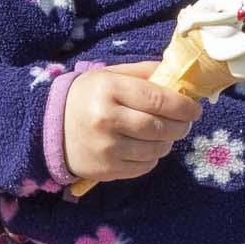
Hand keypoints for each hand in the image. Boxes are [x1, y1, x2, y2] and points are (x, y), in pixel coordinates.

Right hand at [63, 64, 199, 185]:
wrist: (50, 127)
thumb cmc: (87, 97)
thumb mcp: (110, 76)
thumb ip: (144, 73)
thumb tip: (181, 77)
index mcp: (109, 89)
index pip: (158, 99)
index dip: (183, 106)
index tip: (194, 109)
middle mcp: (107, 119)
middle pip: (159, 127)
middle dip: (180, 126)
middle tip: (185, 123)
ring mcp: (106, 148)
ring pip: (155, 150)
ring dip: (167, 143)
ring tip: (165, 135)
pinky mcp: (106, 170)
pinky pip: (144, 167)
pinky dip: (153, 158)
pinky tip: (146, 148)